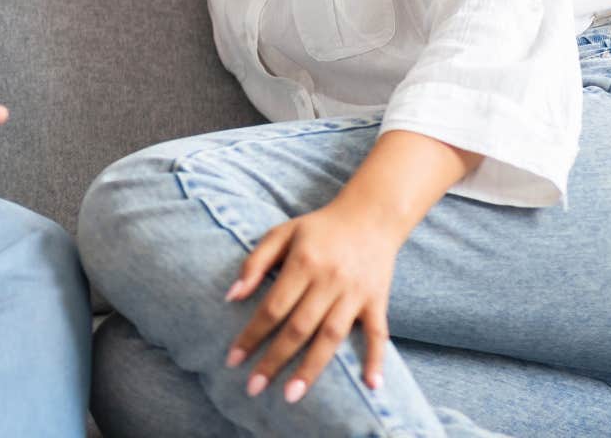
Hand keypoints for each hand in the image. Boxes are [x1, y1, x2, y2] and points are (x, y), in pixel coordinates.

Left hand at [224, 200, 404, 403]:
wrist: (371, 215)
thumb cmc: (319, 228)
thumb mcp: (281, 233)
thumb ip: (255, 263)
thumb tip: (232, 296)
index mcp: (303, 262)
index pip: (273, 307)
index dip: (251, 334)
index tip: (233, 360)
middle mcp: (330, 280)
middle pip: (299, 327)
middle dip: (274, 359)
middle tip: (253, 388)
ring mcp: (355, 293)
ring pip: (332, 336)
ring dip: (312, 368)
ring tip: (292, 394)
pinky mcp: (377, 300)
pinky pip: (379, 333)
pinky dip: (376, 359)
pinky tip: (371, 386)